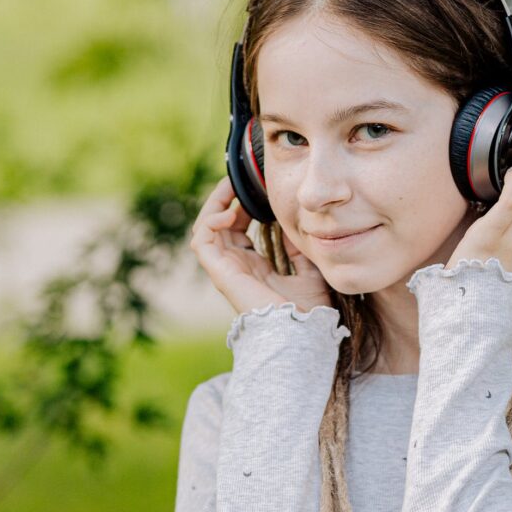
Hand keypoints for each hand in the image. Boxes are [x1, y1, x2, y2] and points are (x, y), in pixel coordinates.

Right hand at [188, 176, 332, 315]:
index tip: (255, 190)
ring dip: (214, 205)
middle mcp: (236, 267)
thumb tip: (293, 227)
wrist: (302, 331)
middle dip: (225, 200)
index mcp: (253, 267)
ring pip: (206, 229)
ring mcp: (226, 270)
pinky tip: (228, 213)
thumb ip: (300, 250)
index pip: (237, 231)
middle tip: (239, 180)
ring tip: (229, 187)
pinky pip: (202, 241)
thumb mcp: (309, 271)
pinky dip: (210, 222)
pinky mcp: (221, 273)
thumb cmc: (306, 310)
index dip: (240, 208)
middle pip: (219, 226)